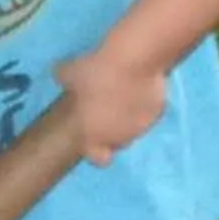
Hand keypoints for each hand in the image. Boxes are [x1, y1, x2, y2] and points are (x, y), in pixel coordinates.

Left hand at [56, 48, 167, 166]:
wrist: (134, 61)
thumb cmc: (96, 73)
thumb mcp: (70, 72)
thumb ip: (64, 79)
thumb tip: (60, 76)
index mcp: (93, 136)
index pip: (98, 158)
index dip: (95, 148)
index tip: (91, 132)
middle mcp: (119, 139)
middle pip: (116, 142)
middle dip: (111, 129)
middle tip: (106, 107)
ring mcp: (141, 127)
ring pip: (134, 129)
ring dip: (129, 117)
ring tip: (124, 93)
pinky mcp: (159, 112)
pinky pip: (150, 111)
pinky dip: (145, 102)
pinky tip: (140, 84)